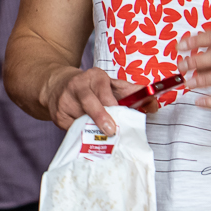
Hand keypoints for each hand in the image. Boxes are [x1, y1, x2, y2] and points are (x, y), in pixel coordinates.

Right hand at [38, 67, 154, 133]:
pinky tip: (85, 133)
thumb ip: (130, 92)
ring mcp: (65, 100)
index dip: (111, 102)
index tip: (117, 113)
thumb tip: (153, 100)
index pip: (103, 89)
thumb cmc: (90, 88)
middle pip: (89, 102)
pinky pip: (72, 129)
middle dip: (101, 117)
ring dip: (93, 128)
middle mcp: (77, 85)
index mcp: (94, 76)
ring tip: (100, 134)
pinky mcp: (57, 115)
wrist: (57, 86)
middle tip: (111, 130)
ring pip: (82, 118)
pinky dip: (81, 134)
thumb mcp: (109, 85)